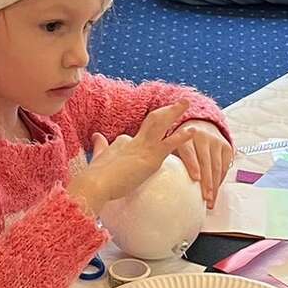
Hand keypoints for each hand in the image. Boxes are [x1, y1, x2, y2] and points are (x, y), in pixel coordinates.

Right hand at [68, 102, 193, 213]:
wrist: (95, 184)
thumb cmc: (96, 177)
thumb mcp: (98, 158)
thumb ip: (100, 146)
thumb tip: (96, 136)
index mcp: (123, 142)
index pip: (141, 134)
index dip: (150, 133)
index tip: (161, 130)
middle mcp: (134, 140)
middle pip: (152, 120)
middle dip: (166, 111)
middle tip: (180, 102)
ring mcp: (143, 148)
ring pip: (161, 124)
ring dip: (174, 112)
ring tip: (186, 103)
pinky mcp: (150, 159)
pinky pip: (169, 144)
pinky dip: (182, 136)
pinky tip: (192, 131)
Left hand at [173, 120, 233, 208]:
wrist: (201, 126)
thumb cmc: (183, 142)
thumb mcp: (174, 146)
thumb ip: (171, 160)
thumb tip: (164, 184)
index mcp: (185, 135)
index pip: (189, 152)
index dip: (193, 165)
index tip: (196, 178)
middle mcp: (203, 136)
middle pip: (206, 162)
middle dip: (207, 182)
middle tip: (206, 199)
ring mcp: (216, 141)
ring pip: (217, 166)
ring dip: (215, 185)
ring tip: (211, 200)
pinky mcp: (226, 146)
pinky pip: (225, 166)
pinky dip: (221, 180)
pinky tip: (216, 190)